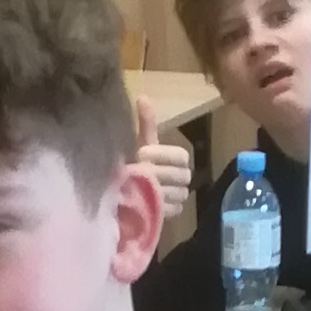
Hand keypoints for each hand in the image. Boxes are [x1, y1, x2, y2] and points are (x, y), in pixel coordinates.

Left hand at [134, 103, 192, 221]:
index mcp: (177, 158)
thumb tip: (142, 96)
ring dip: (155, 190)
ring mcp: (180, 197)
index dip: (162, 155)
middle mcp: (183, 177)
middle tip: (136, 172)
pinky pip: (171, 209)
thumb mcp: (140, 143)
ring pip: (176, 193)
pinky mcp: (174, 214)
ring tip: (136, 187)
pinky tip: (142, 201)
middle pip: (181, 175)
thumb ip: (146, 123)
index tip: (141, 154)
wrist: (127, 192)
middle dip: (157, 173)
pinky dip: (156, 205)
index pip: (182, 156)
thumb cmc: (135, 163)